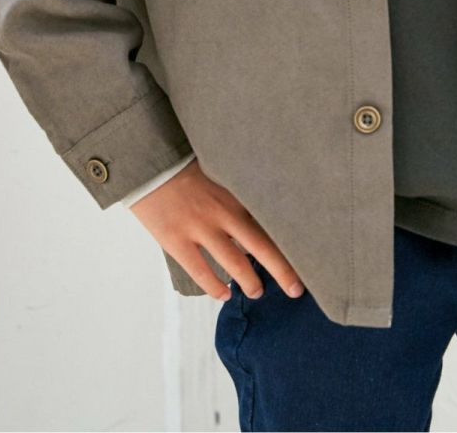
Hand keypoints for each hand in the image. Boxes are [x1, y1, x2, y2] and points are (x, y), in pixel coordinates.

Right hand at [128, 157, 305, 304]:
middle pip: (261, 247)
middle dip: (282, 271)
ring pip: (234, 264)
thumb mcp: (217, 171)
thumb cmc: (183, 165)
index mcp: (235, 193)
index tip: (308, 256)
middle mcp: (223, 213)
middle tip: (296, 290)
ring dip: (249, 282)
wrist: (147, 162)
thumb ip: (236, 191)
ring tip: (257, 292)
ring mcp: (200, 229)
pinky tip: (224, 295)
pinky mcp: (177, 241)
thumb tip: (257, 210)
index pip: (269, 222)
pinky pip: (202, 272)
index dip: (288, 242)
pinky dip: (216, 287)